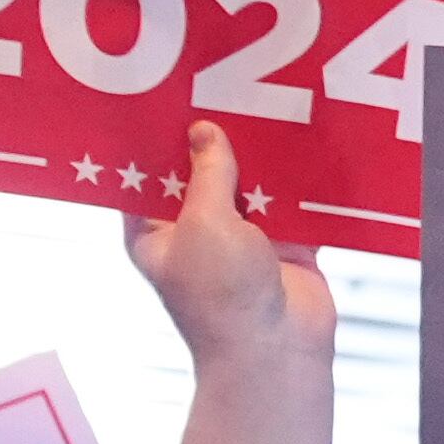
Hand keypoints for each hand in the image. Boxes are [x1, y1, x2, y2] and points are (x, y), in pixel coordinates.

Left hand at [123, 122, 333, 371]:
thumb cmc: (221, 294)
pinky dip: (295, 183)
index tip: (160, 99)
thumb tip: (205, 131)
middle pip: (199, 175)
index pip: (145, 177)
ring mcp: (240, 240)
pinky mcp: (285, 247)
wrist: (277, 351)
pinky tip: (298, 145)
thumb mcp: (203, 221)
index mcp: (154, 232)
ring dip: (256, 159)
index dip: (151, 141)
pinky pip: (290, 204)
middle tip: (215, 91)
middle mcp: (194, 232)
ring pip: (247, 186)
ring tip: (260, 108)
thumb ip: (208, 172)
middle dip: (210, 142)